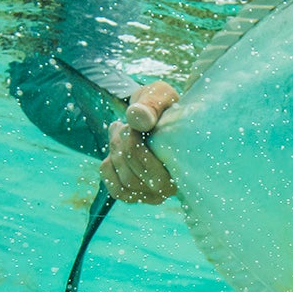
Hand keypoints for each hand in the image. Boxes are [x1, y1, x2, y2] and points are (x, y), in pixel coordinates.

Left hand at [99, 81, 176, 203]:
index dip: (135, 147)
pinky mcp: (135, 195)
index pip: (155, 176)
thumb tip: (136, 118)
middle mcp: (169, 189)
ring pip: (124, 182)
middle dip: (122, 148)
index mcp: (184, 168)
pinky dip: (109, 166)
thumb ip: (151, 105)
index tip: (132, 125)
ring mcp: (151, 195)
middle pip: (133, 179)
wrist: (154, 114)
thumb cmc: (162, 106)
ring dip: (115, 152)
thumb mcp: (160, 96)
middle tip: (124, 125)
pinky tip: (116, 148)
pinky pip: (115, 189)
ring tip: (120, 130)